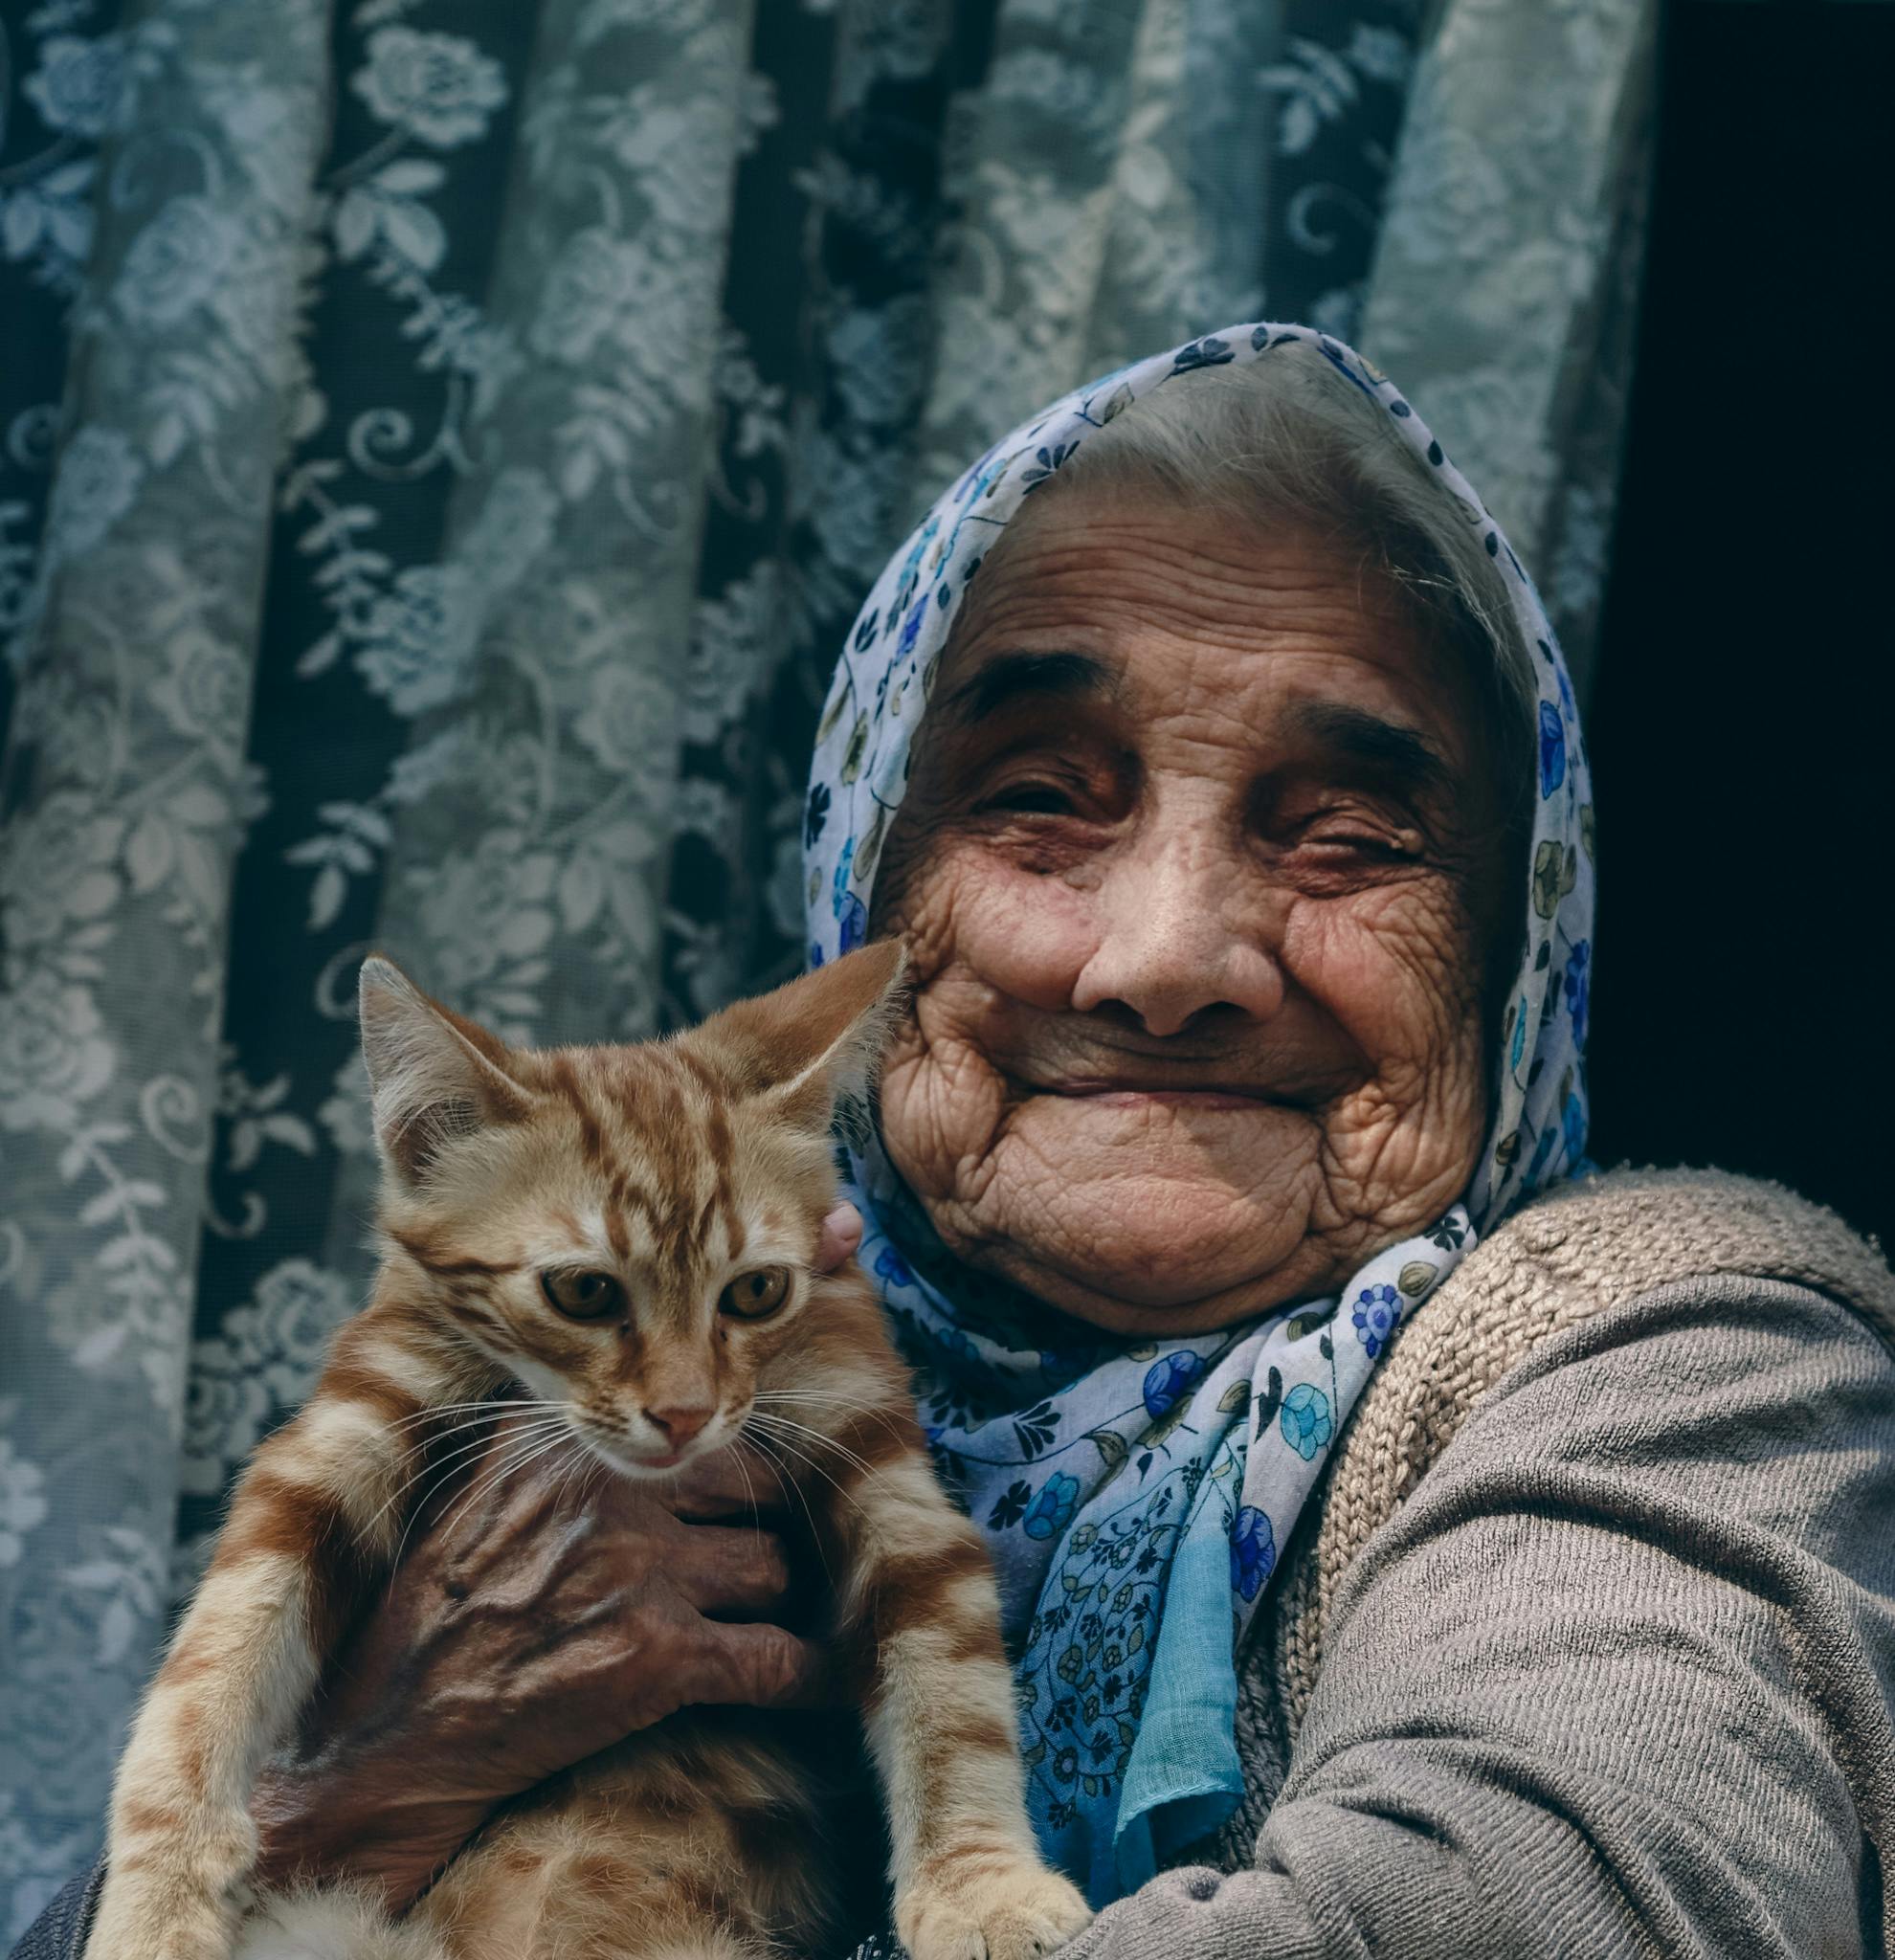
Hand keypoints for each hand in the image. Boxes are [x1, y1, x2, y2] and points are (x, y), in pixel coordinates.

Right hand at [249, 1200, 865, 1908]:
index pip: (701, 1431)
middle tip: (757, 1559)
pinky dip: (808, 1675)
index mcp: (572, 1442)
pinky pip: (776, 1660)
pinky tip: (818, 1678)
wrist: (391, 1732)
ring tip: (754, 1621)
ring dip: (768, 1602)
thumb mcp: (478, 1485)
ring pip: (773, 1569)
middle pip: (756, 1487)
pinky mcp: (661, 1658)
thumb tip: (611, 1399)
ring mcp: (641, 1572)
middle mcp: (614, 1491)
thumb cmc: (435, 1612)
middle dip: (760, 1526)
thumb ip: (549, 1439)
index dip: (730, 1471)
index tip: (739, 1496)